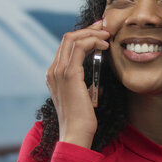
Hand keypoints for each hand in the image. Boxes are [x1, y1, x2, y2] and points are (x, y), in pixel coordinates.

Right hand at [46, 20, 109, 148]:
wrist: (76, 133)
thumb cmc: (81, 120)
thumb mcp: (82, 98)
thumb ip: (83, 86)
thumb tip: (97, 83)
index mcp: (54, 75)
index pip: (67, 47)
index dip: (83, 36)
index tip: (99, 34)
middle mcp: (53, 71)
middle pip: (68, 38)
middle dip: (88, 29)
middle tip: (104, 27)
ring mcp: (59, 72)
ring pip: (73, 39)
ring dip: (92, 33)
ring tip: (107, 36)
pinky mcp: (69, 75)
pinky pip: (80, 48)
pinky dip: (93, 41)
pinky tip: (105, 45)